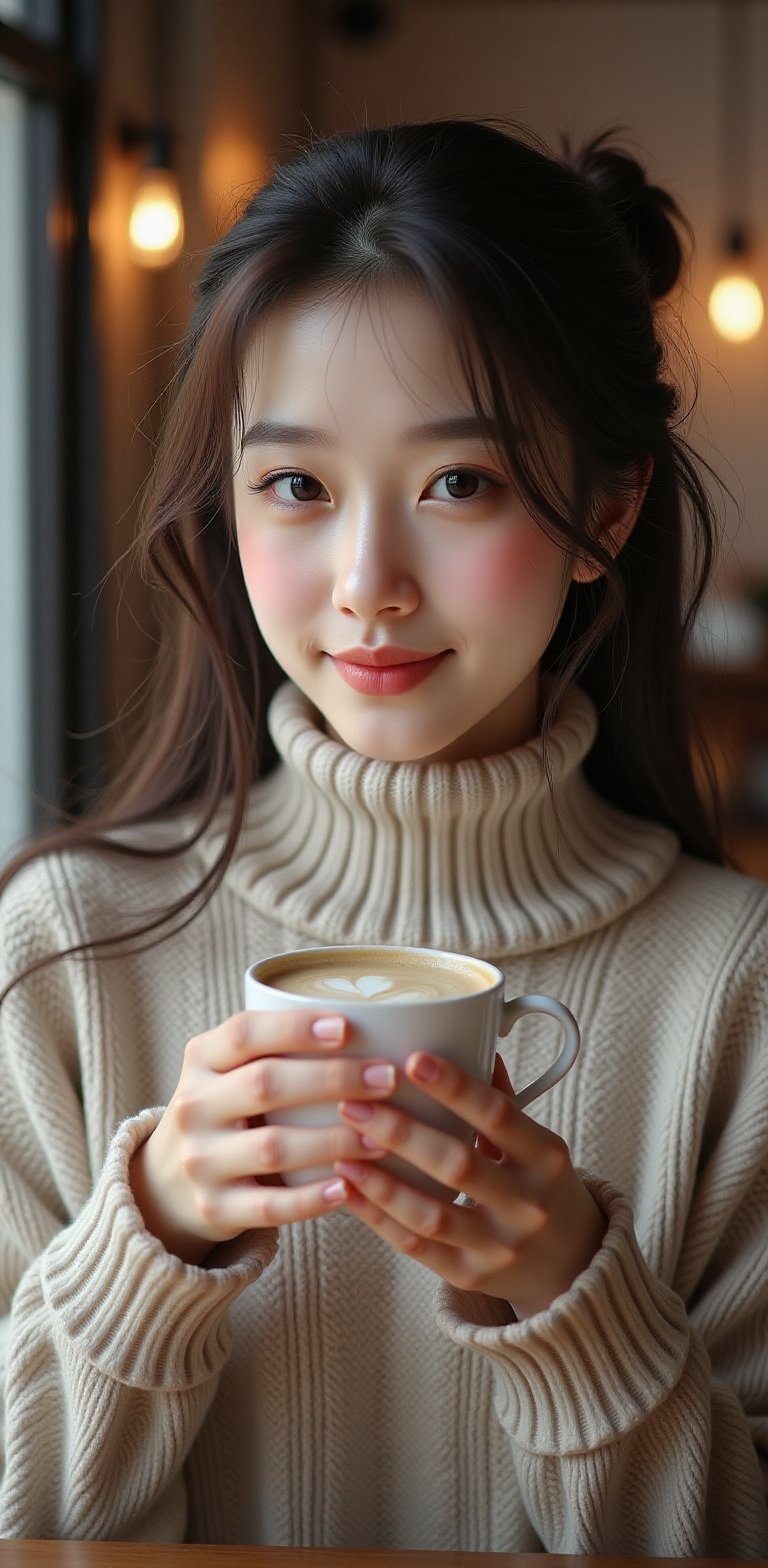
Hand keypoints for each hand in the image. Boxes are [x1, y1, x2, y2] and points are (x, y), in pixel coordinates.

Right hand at [128, 1010, 396, 1264]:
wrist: (168, 1181)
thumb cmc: (225, 1108)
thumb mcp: (227, 1069)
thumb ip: (273, 1047)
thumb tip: (373, 1024)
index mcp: (200, 1059)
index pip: (244, 1033)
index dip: (295, 1028)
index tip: (347, 1027)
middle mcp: (194, 1106)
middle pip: (265, 1084)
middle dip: (333, 1079)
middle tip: (387, 1078)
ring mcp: (200, 1160)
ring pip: (272, 1147)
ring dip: (333, 1141)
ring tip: (381, 1138)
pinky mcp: (214, 1208)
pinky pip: (269, 1206)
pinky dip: (311, 1199)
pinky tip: (347, 1187)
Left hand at [333, 1052, 606, 1319]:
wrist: (571, 1264)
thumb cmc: (543, 1186)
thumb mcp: (538, 1144)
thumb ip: (502, 1098)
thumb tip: (472, 1038)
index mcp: (547, 1158)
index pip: (498, 1115)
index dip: (456, 1087)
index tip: (412, 1058)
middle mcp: (528, 1205)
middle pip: (458, 1165)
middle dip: (401, 1132)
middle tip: (354, 1101)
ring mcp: (500, 1247)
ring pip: (432, 1214)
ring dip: (381, 1181)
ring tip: (341, 1150)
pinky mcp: (470, 1276)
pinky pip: (416, 1247)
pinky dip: (378, 1218)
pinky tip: (347, 1190)